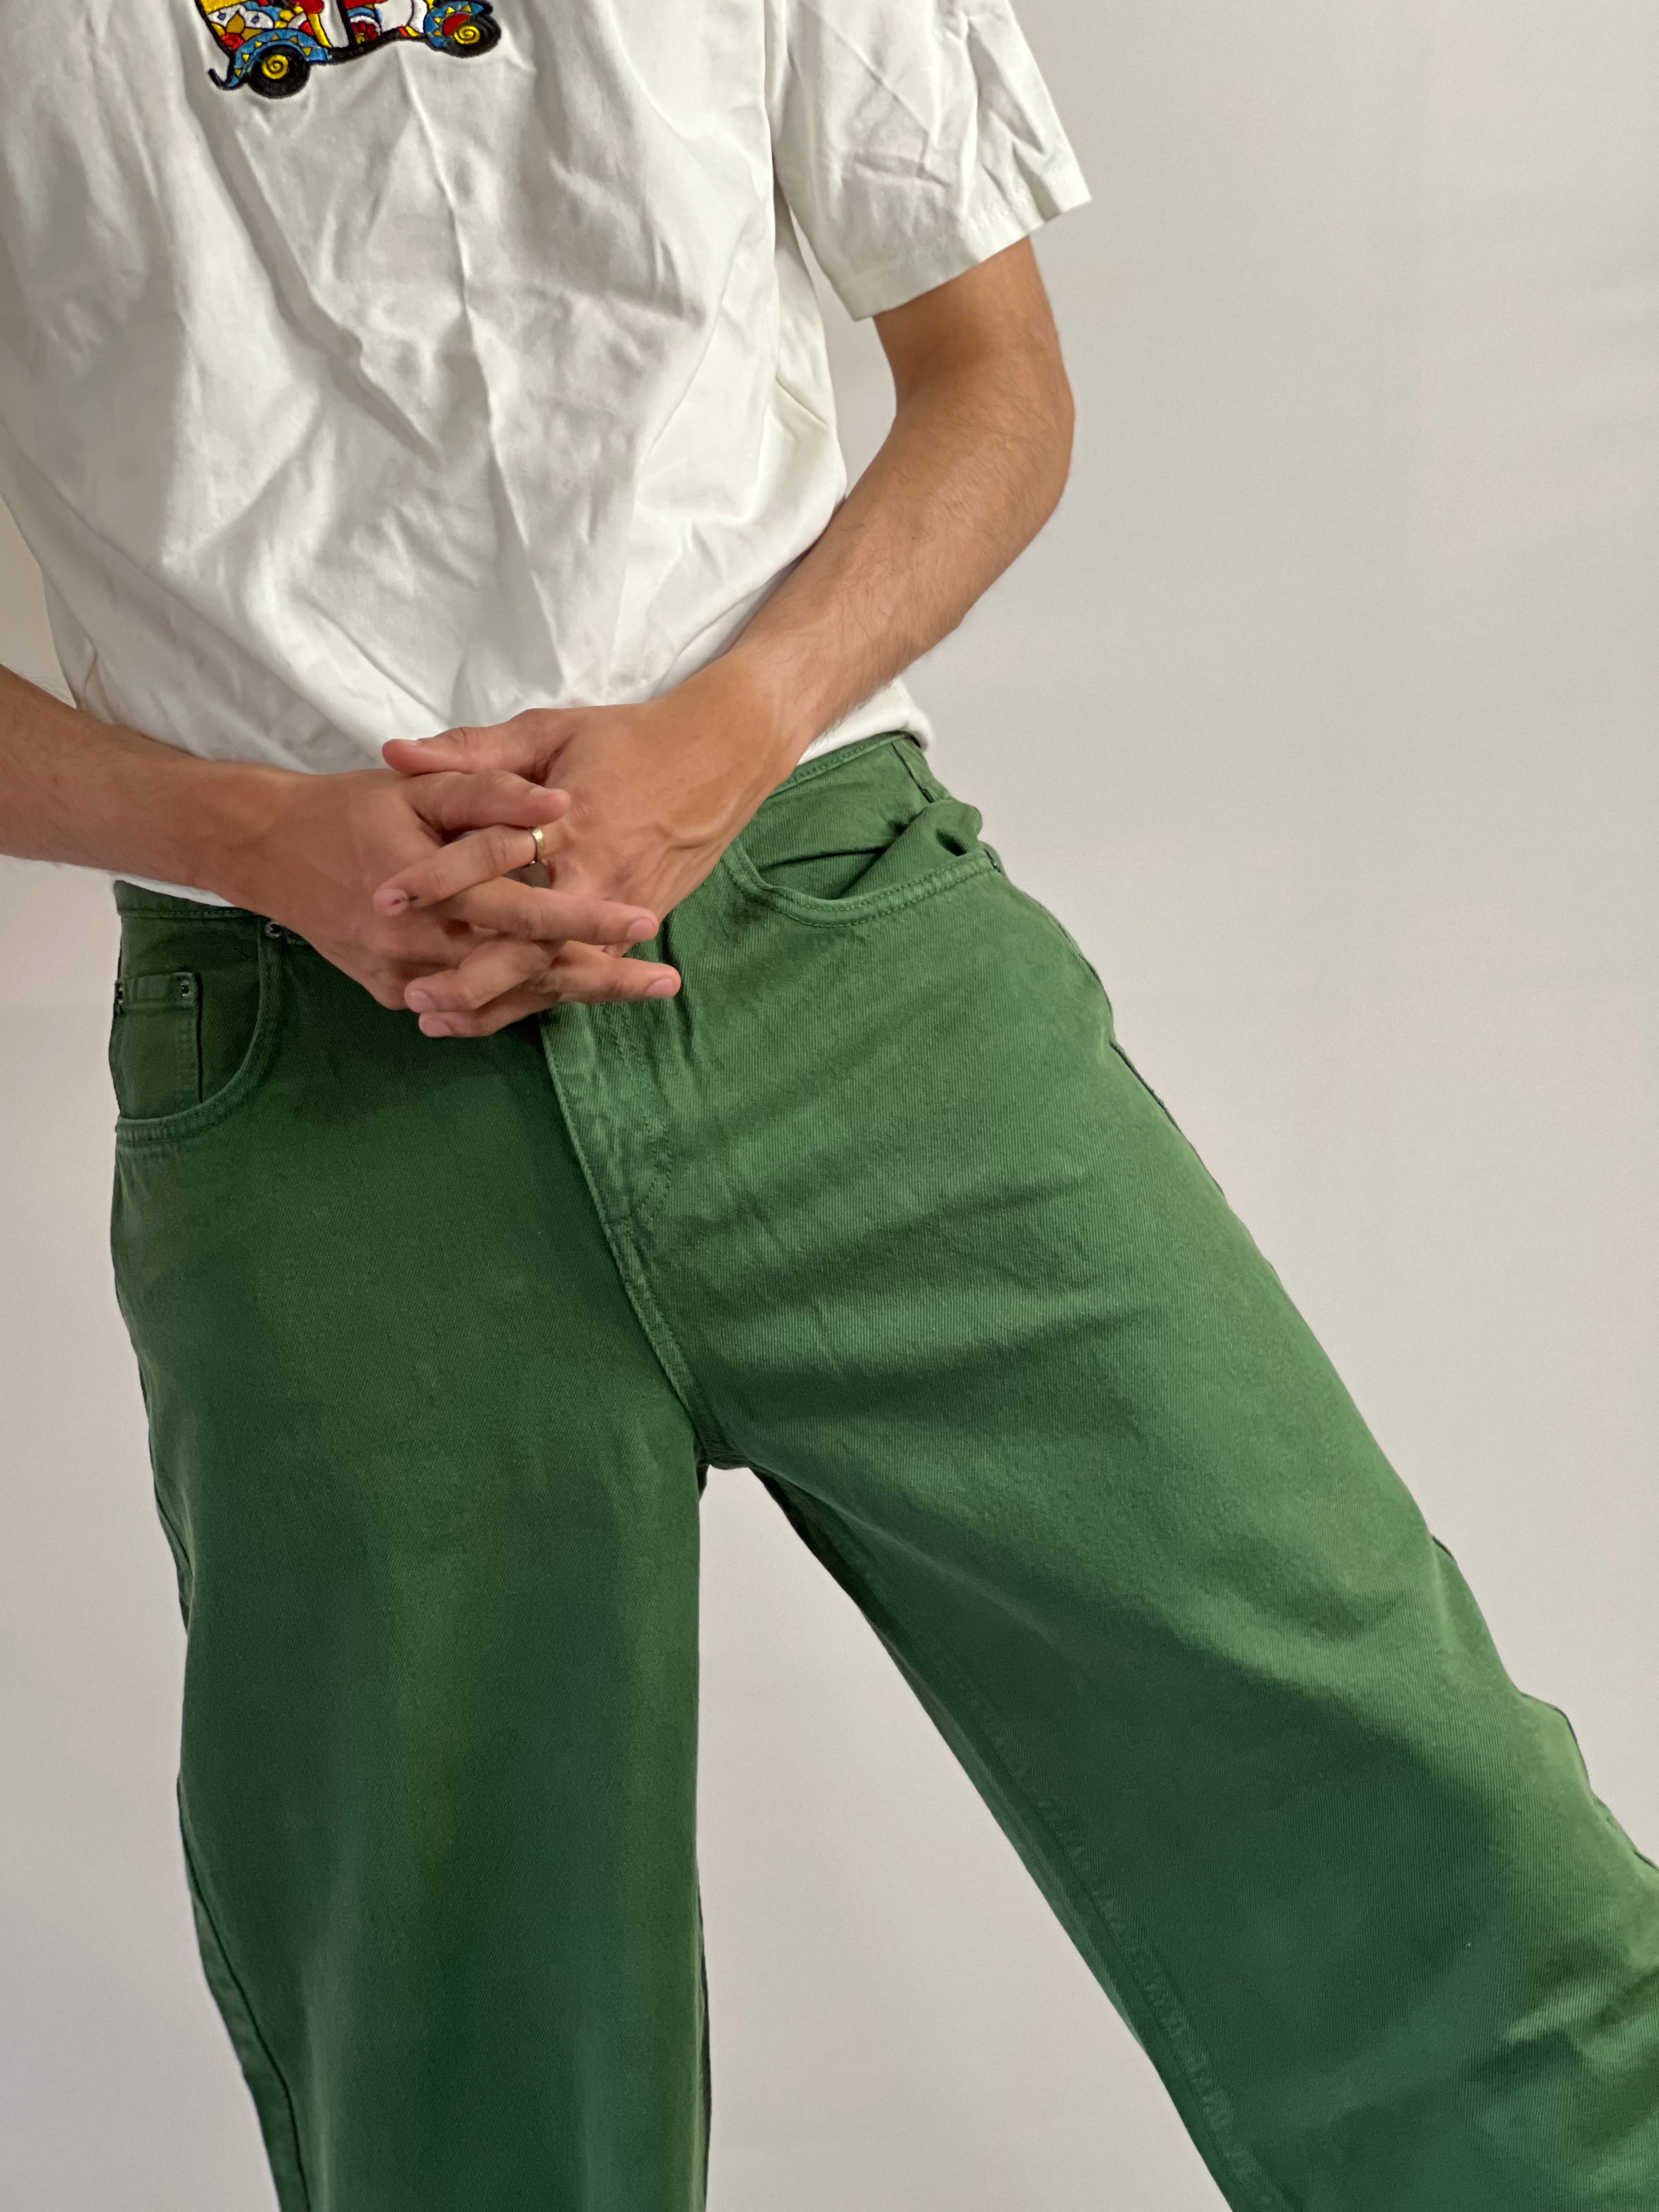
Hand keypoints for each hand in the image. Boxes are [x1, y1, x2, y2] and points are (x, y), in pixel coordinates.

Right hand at [228, 763, 666, 1010]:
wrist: (266, 849)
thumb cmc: (350, 806)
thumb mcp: (421, 786)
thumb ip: (489, 790)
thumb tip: (556, 802)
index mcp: (434, 890)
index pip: (529, 915)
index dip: (589, 921)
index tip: (648, 923)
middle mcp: (422, 947)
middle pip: (529, 972)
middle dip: (602, 978)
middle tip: (667, 982)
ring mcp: (406, 978)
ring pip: (504, 997)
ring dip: (570, 994)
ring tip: (637, 989)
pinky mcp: (394, 992)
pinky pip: (468, 1005)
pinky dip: (518, 999)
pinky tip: (570, 993)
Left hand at [375, 664, 800, 1035]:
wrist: (722, 759)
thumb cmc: (631, 740)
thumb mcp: (552, 731)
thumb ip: (475, 749)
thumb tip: (395, 751)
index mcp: (574, 819)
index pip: (496, 854)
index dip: (440, 876)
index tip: (386, 896)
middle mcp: (600, 874)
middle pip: (532, 940)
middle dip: (472, 973)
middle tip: (412, 993)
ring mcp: (624, 907)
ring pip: (558, 971)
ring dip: (499, 1001)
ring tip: (436, 1019)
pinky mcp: (639, 926)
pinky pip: (585, 974)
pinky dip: (538, 998)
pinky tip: (491, 1016)